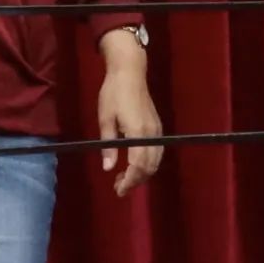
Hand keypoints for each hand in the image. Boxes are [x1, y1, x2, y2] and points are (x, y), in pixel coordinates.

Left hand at [97, 31, 163, 196]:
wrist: (129, 73)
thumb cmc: (113, 93)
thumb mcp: (105, 119)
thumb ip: (108, 145)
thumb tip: (108, 168)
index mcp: (137, 132)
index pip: (138, 165)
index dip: (129, 181)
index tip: (118, 189)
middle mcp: (151, 134)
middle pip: (149, 167)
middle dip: (135, 181)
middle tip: (119, 187)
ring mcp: (157, 130)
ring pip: (155, 161)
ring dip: (142, 174)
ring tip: (125, 178)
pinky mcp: (158, 126)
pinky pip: (157, 152)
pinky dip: (148, 164)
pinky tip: (135, 165)